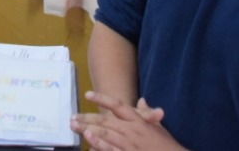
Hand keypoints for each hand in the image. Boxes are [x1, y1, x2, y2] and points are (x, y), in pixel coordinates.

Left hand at [71, 90, 185, 150]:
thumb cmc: (166, 145)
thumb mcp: (158, 127)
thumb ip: (147, 114)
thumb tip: (141, 100)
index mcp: (139, 121)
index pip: (118, 105)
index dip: (102, 98)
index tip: (88, 94)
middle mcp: (132, 130)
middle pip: (106, 121)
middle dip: (88, 118)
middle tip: (73, 117)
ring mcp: (130, 144)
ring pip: (105, 135)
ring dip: (89, 131)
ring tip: (76, 127)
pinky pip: (111, 150)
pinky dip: (100, 146)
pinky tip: (89, 144)